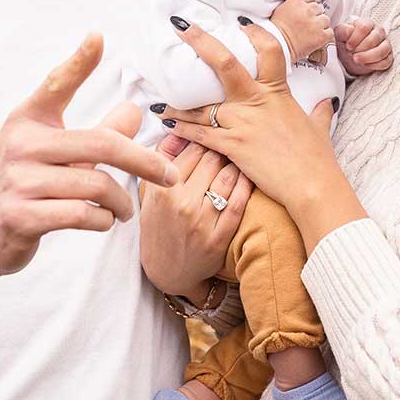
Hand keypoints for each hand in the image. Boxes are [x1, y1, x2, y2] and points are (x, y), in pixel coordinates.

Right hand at [0, 34, 177, 280]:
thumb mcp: (52, 154)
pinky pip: (82, 214)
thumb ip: (94, 133)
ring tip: (123, 210)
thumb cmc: (21, 186)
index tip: (98, 37)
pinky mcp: (21, 217)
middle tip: (168, 175)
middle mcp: (21, 145)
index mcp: (28, 121)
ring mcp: (18, 181)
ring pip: (96, 184)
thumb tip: (135, 110)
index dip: (78, 62)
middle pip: (101, 143)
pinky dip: (102, 220)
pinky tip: (102, 220)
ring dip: (121, 202)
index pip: (55, 84)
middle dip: (144, 162)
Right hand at [139, 140, 250, 296]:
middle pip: (212, 159)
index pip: (191, 149)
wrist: (166, 271)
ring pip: (227, 177)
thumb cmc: (158, 226)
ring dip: (237, 163)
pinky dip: (246, 185)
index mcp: (162, 190)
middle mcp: (181, 204)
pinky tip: (248, 176)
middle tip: (230, 142)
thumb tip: (177, 128)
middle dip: (222, 147)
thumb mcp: (151, 193)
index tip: (213, 134)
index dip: (205, 138)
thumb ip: (161, 159)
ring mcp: (201, 222)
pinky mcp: (219, 238)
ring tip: (241, 156)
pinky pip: (239, 203)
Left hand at [156, 21, 365, 249]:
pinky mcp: (232, 146)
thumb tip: (325, 103)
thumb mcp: (318, 128)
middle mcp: (256, 101)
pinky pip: (200, 133)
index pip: (268, 51)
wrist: (312, 185)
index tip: (240, 22)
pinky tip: (167, 125)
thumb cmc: (317, 158)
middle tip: (181, 26)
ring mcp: (242, 122)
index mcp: (277, 92)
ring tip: (159, 98)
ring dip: (178, 102)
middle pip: (225, 63)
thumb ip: (317, 112)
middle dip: (201, 42)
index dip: (255, 33)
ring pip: (202, 104)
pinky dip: (182, 129)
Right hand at [270, 0, 331, 62]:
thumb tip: (300, 4)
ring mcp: (316, 23)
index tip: (307, 10)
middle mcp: (308, 10)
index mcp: (297, 2)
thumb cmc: (275, 31)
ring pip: (325, 19)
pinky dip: (325, 36)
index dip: (309, 4)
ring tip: (312, 32)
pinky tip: (317, 38)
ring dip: (320, 25)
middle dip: (314, 15)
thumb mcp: (281, 10)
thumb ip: (293, 4)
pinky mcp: (321, 36)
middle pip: (318, 8)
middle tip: (307, 23)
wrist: (277, 45)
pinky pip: (329, 32)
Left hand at [336, 17, 391, 75]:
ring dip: (368, 57)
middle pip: (373, 39)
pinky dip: (375, 65)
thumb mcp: (340, 34)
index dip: (355, 38)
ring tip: (356, 60)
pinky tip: (365, 65)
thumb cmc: (346, 40)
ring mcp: (385, 44)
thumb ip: (343, 30)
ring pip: (382, 51)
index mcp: (368, 23)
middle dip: (360, 48)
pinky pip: (385, 62)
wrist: (350, 53)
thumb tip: (350, 30)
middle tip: (351, 54)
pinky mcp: (388, 57)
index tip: (348, 46)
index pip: (364, 27)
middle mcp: (379, 32)